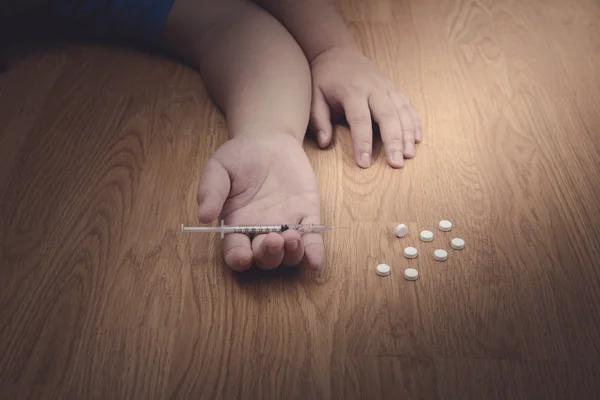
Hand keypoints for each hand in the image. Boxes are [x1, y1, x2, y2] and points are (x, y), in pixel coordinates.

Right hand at [196, 134, 324, 270]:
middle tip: (274, 239)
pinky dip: (314, 252)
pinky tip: (315, 261)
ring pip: (289, 255)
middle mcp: (261, 232)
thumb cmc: (239, 156)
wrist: (268, 140)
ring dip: (291, 255)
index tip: (243, 255)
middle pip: (265, 259)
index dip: (239, 259)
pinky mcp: (307, 215)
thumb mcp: (219, 168)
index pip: (236, 252)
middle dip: (269, 255)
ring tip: (292, 237)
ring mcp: (286, 225)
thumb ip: (211, 190)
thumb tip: (203, 216)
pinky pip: (312, 239)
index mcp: (237, 225)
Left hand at [309, 45, 421, 167]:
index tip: (365, 163)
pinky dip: (414, 123)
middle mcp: (374, 88)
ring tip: (408, 156)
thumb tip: (324, 143)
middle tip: (396, 164)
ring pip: (402, 112)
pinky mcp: (395, 89)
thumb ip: (318, 120)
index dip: (363, 142)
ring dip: (408, 135)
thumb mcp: (314, 97)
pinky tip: (417, 139)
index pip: (360, 120)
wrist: (338, 53)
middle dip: (393, 141)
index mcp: (352, 91)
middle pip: (388, 116)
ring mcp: (387, 88)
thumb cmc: (325, 79)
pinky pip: (408, 106)